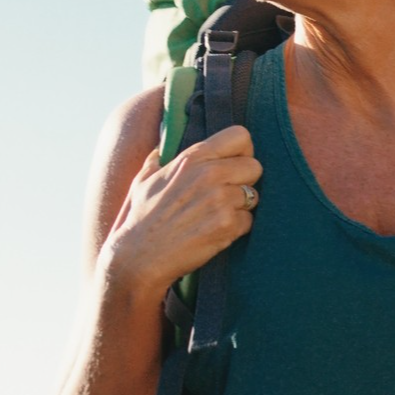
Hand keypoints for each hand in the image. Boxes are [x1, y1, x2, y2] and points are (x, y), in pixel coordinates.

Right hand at [100, 125, 262, 295]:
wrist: (138, 258)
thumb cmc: (140, 219)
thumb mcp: (143, 180)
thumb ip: (157, 159)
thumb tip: (160, 147)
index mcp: (192, 158)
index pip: (240, 136)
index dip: (243, 151)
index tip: (235, 163)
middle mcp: (209, 174)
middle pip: (255, 167)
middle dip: (246, 181)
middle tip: (227, 194)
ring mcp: (220, 200)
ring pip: (254, 196)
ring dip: (240, 207)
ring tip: (214, 216)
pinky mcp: (227, 225)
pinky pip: (249, 221)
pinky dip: (237, 228)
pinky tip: (215, 232)